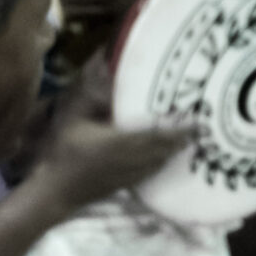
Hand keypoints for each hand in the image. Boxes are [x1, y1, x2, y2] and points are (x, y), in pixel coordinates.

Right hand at [36, 108, 196, 219]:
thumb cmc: (62, 152)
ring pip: (159, 163)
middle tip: (200, 129)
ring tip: (189, 141)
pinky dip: (161, 163)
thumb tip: (104, 63)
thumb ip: (91, 93)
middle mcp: (131, 160)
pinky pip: (150, 173)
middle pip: (164, 150)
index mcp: (121, 143)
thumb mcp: (73, 118)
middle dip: (182, 140)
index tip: (197, 121)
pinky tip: (166, 158)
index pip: (157, 135)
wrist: (55, 192)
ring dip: (174, 152)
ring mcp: (128, 176)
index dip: (179, 129)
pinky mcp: (124, 185)